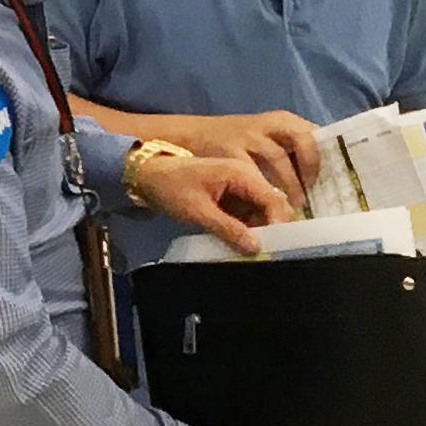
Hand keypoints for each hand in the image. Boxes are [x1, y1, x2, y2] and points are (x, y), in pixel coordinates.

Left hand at [132, 149, 289, 249]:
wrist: (146, 175)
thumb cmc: (171, 188)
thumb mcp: (198, 212)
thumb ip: (228, 229)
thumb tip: (256, 248)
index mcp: (241, 174)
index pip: (274, 200)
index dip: (279, 225)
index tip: (275, 248)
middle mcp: (246, 176)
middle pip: (273, 205)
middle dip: (271, 228)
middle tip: (264, 251)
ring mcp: (239, 184)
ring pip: (261, 210)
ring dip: (258, 229)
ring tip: (249, 249)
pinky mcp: (232, 194)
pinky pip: (248, 211)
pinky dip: (247, 225)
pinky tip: (239, 241)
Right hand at [182, 110, 320, 209]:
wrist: (191, 137)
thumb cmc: (237, 141)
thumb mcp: (266, 135)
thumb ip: (292, 147)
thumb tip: (323, 172)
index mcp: (281, 120)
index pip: (314, 132)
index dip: (327, 154)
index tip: (336, 177)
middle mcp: (266, 124)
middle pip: (302, 138)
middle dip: (311, 165)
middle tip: (313, 190)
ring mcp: (247, 136)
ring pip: (278, 157)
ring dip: (290, 183)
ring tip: (295, 204)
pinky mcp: (230, 151)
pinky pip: (253, 172)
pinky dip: (264, 189)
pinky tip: (268, 202)